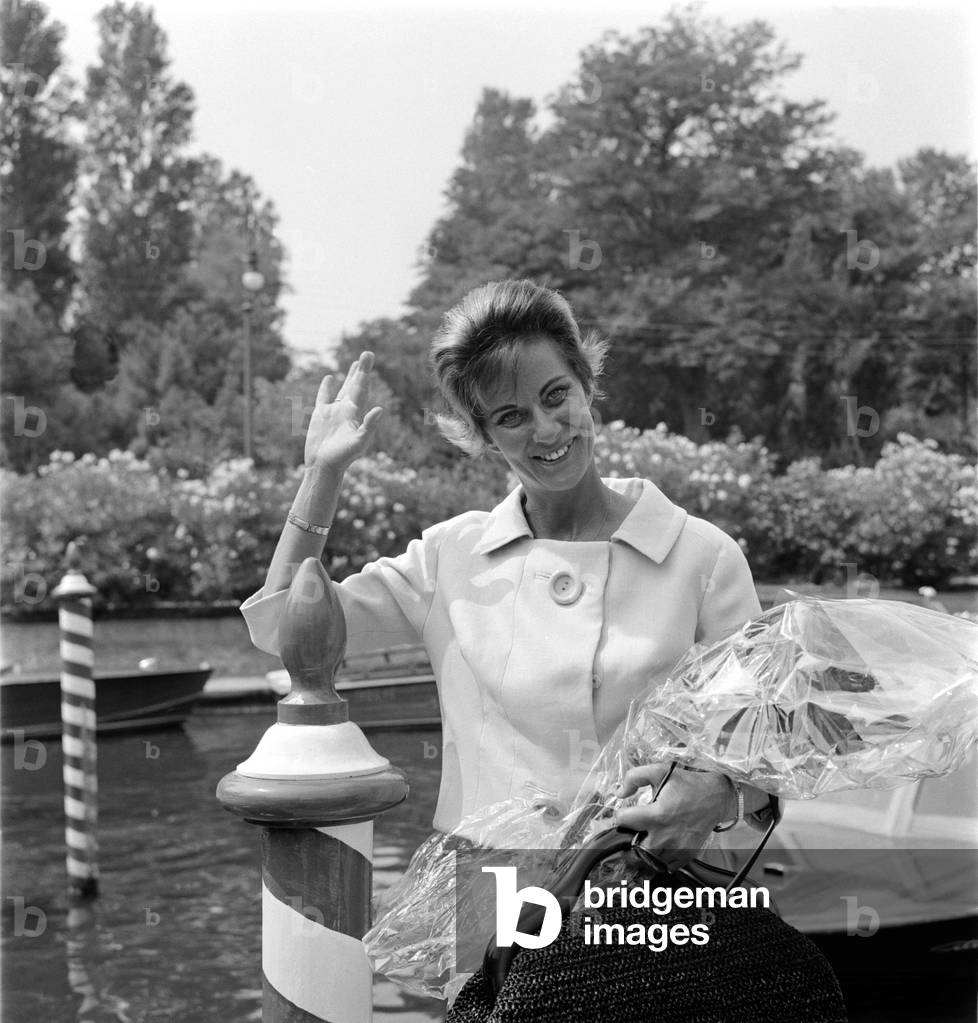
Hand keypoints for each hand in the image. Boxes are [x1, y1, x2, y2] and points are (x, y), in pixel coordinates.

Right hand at [304, 351, 384, 470]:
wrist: (324, 467)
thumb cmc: (343, 457)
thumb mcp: (358, 442)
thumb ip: (369, 426)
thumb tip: (380, 409)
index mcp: (356, 413)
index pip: (363, 388)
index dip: (365, 373)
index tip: (369, 357)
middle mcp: (347, 410)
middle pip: (356, 385)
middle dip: (361, 370)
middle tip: (368, 353)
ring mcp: (334, 412)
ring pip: (343, 389)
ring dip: (350, 376)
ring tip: (356, 363)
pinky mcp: (320, 416)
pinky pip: (323, 397)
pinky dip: (326, 387)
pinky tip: (329, 378)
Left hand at [613, 764, 731, 870]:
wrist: (716, 798)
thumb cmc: (688, 784)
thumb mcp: (659, 771)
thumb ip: (634, 778)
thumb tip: (619, 793)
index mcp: (656, 815)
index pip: (623, 821)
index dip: (621, 814)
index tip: (627, 811)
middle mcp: (665, 836)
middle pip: (634, 847)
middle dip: (632, 837)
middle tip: (637, 827)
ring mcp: (676, 849)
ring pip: (649, 859)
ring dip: (645, 849)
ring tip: (649, 836)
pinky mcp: (686, 855)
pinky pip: (666, 865)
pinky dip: (660, 858)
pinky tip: (662, 844)